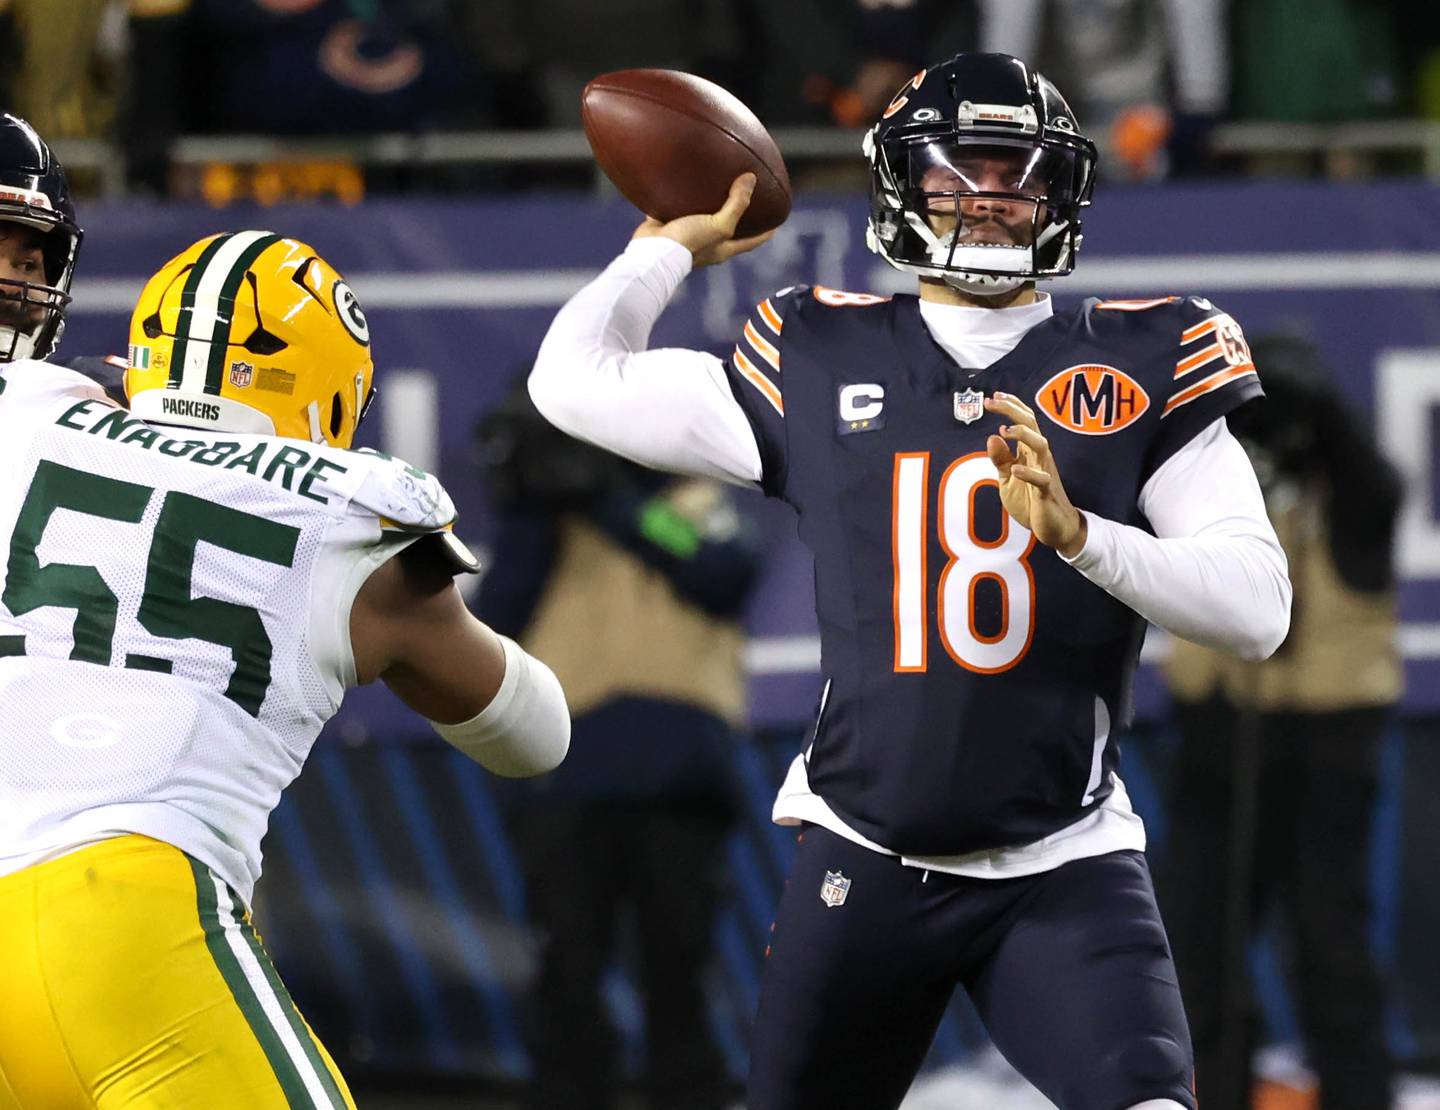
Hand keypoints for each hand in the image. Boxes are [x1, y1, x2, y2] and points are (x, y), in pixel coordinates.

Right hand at [631, 173, 775, 266]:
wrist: (653, 251)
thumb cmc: (689, 243)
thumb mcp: (719, 225)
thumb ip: (737, 204)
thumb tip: (751, 178)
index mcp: (723, 249)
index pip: (751, 242)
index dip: (765, 234)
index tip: (777, 224)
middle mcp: (707, 244)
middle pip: (728, 230)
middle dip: (738, 218)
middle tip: (747, 199)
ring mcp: (687, 235)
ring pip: (702, 217)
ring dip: (709, 205)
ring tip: (715, 186)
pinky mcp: (668, 225)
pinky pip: (677, 208)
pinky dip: (681, 197)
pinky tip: (684, 182)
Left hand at [983, 392, 1086, 557]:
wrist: (1055, 528)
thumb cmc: (1031, 502)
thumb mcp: (1008, 480)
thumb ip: (1000, 460)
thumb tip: (992, 436)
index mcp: (1029, 453)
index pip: (1023, 422)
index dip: (1010, 407)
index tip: (993, 397)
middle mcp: (1039, 458)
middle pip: (1031, 426)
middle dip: (1012, 411)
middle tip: (992, 401)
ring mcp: (1045, 473)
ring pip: (1041, 446)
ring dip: (1024, 435)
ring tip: (1005, 429)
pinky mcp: (1047, 493)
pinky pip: (1041, 480)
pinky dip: (1028, 474)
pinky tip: (1015, 469)